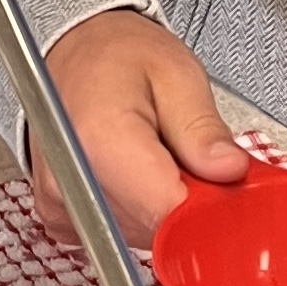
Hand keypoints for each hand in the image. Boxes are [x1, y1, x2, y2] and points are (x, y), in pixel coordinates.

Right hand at [30, 11, 250, 248]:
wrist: (77, 50)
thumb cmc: (121, 55)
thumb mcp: (178, 74)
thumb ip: (202, 128)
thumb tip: (228, 171)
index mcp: (100, 139)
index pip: (165, 212)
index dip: (204, 207)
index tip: (221, 185)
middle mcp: (70, 177)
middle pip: (153, 228)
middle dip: (184, 202)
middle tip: (188, 157)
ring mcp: (58, 201)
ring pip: (137, 235)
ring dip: (158, 206)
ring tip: (157, 157)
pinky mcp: (58, 214)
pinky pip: (114, 232)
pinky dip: (135, 210)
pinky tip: (133, 173)